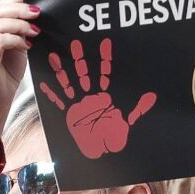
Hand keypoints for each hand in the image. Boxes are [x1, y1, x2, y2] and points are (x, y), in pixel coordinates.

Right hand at [0, 0, 39, 159]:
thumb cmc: (7, 70)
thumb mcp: (16, 41)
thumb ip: (17, 23)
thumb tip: (26, 0)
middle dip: (20, 10)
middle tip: (37, 13)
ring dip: (20, 25)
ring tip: (34, 32)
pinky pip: (0, 40)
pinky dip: (16, 40)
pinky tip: (27, 46)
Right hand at [40, 38, 155, 159]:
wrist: (101, 151)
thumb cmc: (113, 136)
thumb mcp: (127, 122)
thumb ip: (138, 108)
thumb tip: (152, 96)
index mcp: (104, 97)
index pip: (105, 73)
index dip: (104, 59)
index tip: (105, 43)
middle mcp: (90, 97)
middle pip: (84, 74)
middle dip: (80, 59)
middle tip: (76, 42)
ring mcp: (78, 104)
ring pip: (69, 83)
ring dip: (62, 71)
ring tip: (54, 55)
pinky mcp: (68, 114)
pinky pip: (58, 102)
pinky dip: (50, 93)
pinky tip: (42, 82)